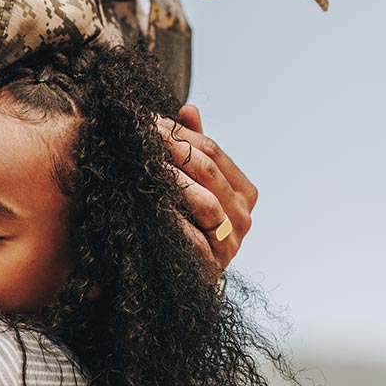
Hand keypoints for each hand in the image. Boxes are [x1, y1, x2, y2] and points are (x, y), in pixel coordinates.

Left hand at [157, 104, 258, 271]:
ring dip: (173, 181)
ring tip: (146, 164)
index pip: (213, 151)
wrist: (182, 275)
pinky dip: (172, 220)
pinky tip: (149, 204)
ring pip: (205, 202)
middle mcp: (242, 217)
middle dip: (172, 150)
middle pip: (208, 172)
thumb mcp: (192, 181)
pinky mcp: (211, 266)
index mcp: (243, 192)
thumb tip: (189, 109)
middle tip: (142, 137)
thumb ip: (194, 147)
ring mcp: (230, 243)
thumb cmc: (188, 222)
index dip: (181, 134)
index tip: (150, 122)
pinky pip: (193, 238)